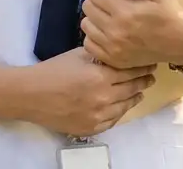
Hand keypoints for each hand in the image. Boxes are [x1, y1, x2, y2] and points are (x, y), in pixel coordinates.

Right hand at [23, 47, 154, 137]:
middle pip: (133, 88)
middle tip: (151, 75)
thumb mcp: (79, 55)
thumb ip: (101, 56)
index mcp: (101, 76)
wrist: (31, 95)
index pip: (131, 71)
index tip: (151, 62)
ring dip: (135, 97)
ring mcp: (98, 116)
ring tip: (141, 91)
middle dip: (144, 81)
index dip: (143, 66)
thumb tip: (120, 52)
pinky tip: (123, 105)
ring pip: (126, 106)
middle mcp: (103, 98)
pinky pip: (113, 120)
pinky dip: (121, 111)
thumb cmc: (54, 70)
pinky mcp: (91, 128)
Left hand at [80, 0, 182, 69]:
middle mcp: (114, 32)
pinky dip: (95, 36)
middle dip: (98, 1)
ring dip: (95, 18)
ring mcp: (112, 49)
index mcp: (125, 13)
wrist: (181, 42)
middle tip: (113, 3)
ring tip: (111, 18)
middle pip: (88, 8)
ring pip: (86, 25)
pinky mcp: (112, 60)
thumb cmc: (169, 13)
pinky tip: (108, 32)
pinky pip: (89, 44)